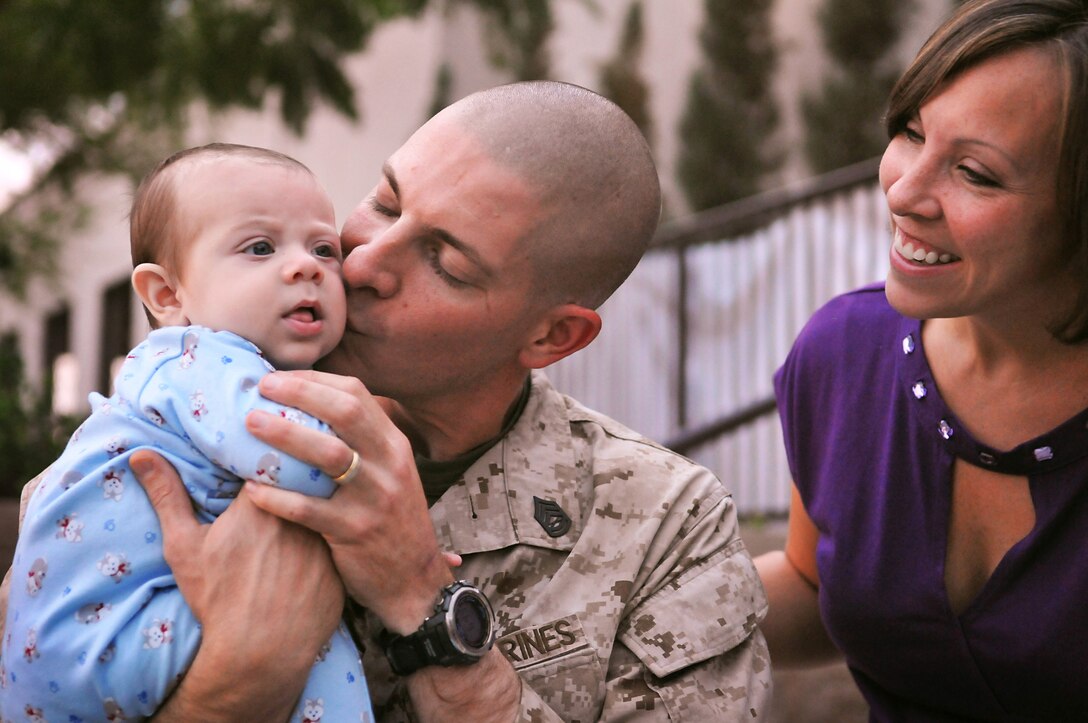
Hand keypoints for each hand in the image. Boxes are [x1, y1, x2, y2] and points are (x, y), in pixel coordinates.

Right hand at [130, 450, 343, 718]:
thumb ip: (167, 495)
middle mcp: (299, 513)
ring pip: (327, 502)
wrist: (260, 655)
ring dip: (320, 496)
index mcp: (261, 501)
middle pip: (303, 474)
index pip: (271, 454)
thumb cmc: (217, 599)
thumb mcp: (185, 546)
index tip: (264, 439)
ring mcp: (325, 536)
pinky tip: (326, 533)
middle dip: (297, 466)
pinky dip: (333, 530)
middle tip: (289, 462)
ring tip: (311, 495)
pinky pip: (341, 534)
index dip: (269, 445)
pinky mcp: (341, 561)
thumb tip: (140, 455)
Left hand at [243, 370, 453, 633]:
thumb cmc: (389, 521)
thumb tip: (310, 407)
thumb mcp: (389, 474)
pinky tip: (252, 489)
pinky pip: (310, 509)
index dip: (314, 381)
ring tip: (251, 424)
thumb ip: (359, 443)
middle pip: (345, 412)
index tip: (278, 379)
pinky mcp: (356, 533)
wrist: (414, 581)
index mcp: (394, 444)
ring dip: (285, 434)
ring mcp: (375, 498)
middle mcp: (390, 464)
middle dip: (300, 393)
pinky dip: (277, 496)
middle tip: (260, 389)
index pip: (357, 394)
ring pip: (329, 455)